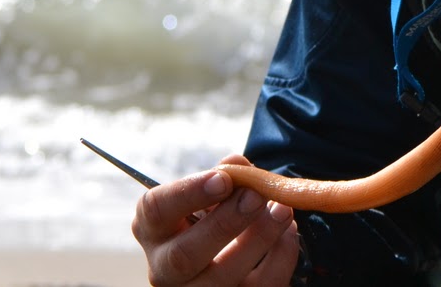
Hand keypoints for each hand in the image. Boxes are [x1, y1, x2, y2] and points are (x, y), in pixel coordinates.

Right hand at [132, 154, 300, 285]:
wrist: (220, 254)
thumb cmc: (208, 216)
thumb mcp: (208, 193)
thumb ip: (222, 176)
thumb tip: (236, 165)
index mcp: (153, 229)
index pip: (156, 210)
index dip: (188, 193)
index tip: (223, 179)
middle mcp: (164, 268)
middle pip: (184, 255)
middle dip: (224, 223)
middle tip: (256, 196)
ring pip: (221, 279)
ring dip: (258, 240)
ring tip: (282, 210)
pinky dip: (280, 258)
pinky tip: (288, 232)